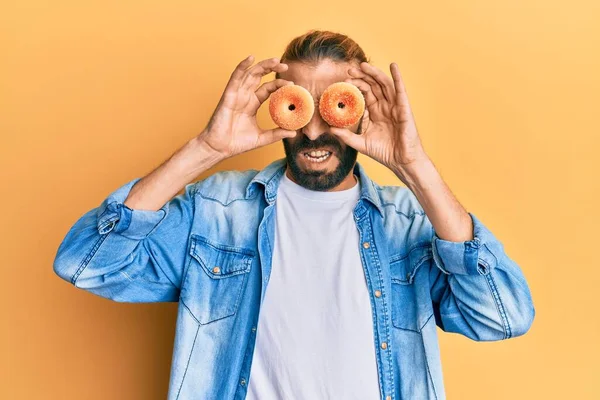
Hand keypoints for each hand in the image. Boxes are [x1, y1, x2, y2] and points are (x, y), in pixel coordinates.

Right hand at [198, 55, 296, 158]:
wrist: (219, 148)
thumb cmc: (236, 143)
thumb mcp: (261, 138)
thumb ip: (277, 134)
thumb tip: (294, 132)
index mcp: (252, 104)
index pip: (268, 88)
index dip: (279, 84)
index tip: (292, 84)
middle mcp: (244, 96)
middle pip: (259, 76)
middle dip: (272, 69)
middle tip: (286, 65)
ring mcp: (236, 94)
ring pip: (250, 74)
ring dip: (262, 65)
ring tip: (275, 60)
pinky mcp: (228, 95)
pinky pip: (235, 77)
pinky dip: (242, 66)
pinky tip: (250, 58)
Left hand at [329, 62, 428, 181]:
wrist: (400, 162)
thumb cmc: (384, 152)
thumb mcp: (360, 143)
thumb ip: (346, 135)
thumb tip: (330, 128)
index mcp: (376, 112)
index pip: (365, 93)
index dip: (356, 85)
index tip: (344, 80)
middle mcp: (385, 106)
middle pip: (373, 85)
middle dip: (362, 76)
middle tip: (349, 69)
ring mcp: (395, 106)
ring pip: (384, 84)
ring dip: (374, 73)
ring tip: (363, 65)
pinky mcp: (404, 109)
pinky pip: (400, 90)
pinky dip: (398, 77)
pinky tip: (393, 66)